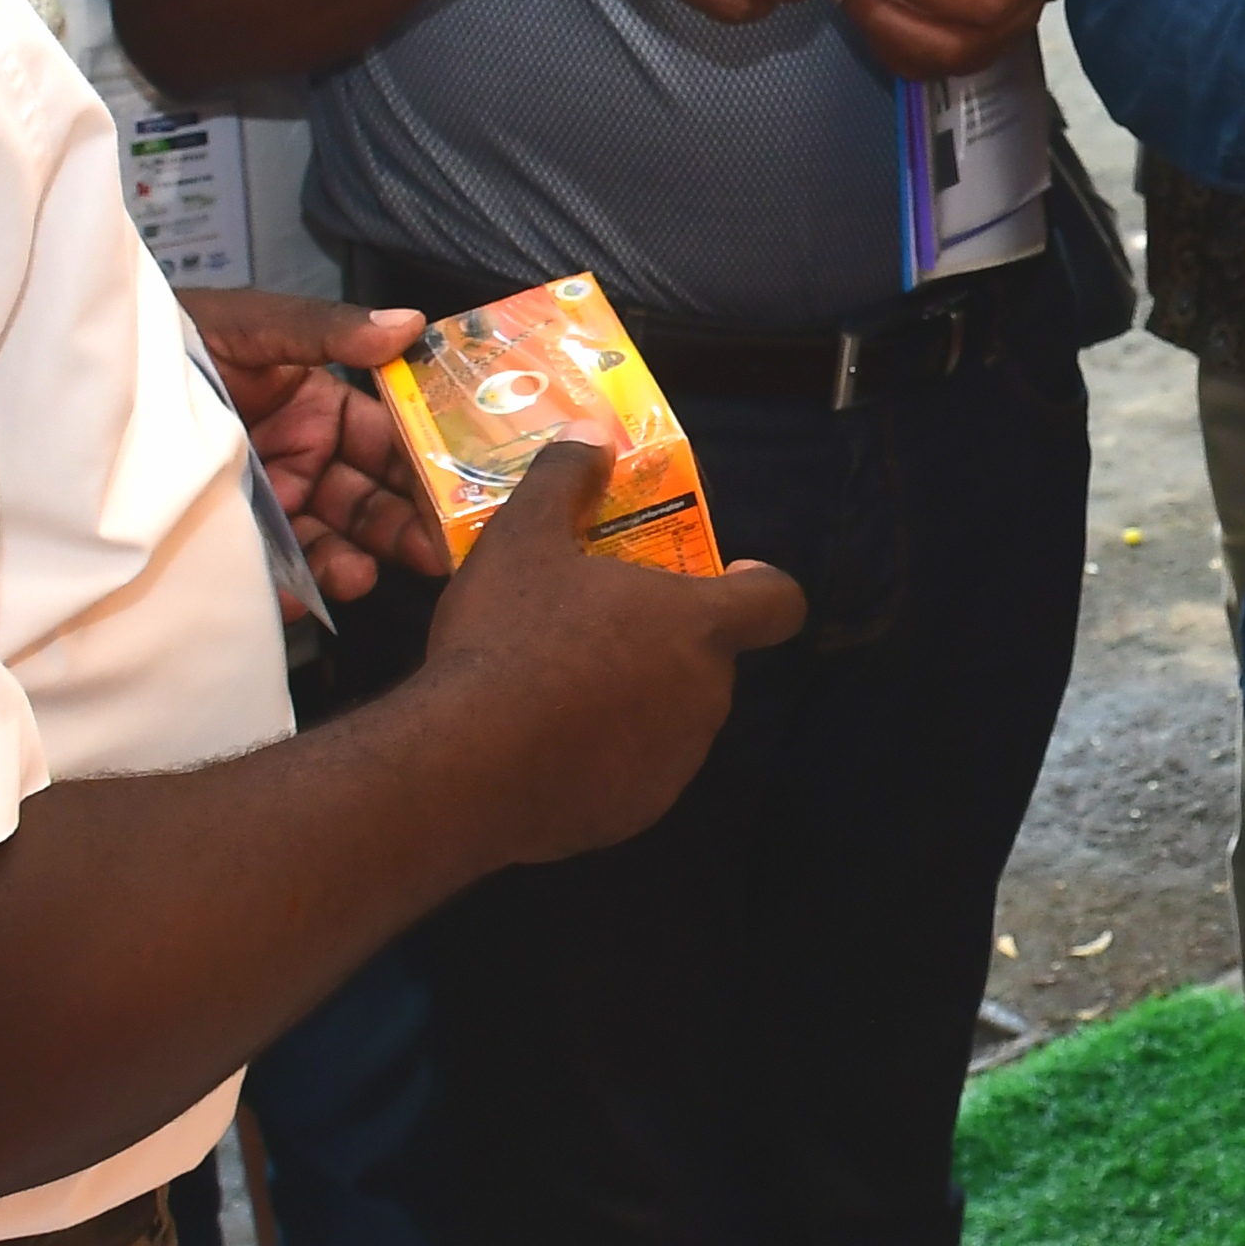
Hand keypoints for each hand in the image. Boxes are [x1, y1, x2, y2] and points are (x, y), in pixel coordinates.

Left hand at [178, 286, 446, 596]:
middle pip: (370, 500)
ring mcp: (269, 506)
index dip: (426, 461)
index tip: (461, 485)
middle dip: (405, 525)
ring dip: (354, 562)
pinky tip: (302, 594)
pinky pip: (275, 575)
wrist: (86, 386)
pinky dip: (294, 591)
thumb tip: (410, 324)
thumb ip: (325, 330)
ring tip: (359, 576)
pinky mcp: (234, 544)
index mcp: (318, 407)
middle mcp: (302, 459)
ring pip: (330, 543)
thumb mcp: (249, 328)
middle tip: (434, 551)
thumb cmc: (171, 342)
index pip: (388, 439)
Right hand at [417, 443, 807, 854]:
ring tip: (559, 687)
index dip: (760, 587)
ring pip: (672, 718)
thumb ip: (565, 478)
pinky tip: (545, 746)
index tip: (727, 578)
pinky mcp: (637, 812)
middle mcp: (706, 696)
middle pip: (709, 659)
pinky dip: (606, 758)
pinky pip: (634, 773)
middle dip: (666, 643)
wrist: (465, 764)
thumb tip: (592, 434)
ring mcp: (676, 761)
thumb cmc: (507, 638)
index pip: (779, 603)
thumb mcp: (523, 538)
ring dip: (636, 701)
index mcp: (697, 626)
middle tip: (597, 627)